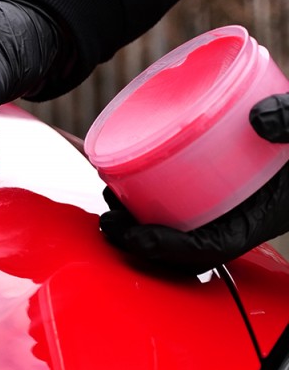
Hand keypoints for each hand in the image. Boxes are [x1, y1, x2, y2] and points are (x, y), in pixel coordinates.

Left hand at [100, 92, 288, 273]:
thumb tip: (259, 118)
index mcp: (259, 217)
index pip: (209, 248)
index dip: (169, 248)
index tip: (137, 236)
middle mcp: (237, 220)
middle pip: (183, 251)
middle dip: (141, 243)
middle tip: (110, 220)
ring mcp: (222, 209)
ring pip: (175, 233)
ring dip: (138, 226)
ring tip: (111, 199)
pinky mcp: (210, 191)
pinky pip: (177, 210)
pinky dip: (149, 205)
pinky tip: (128, 185)